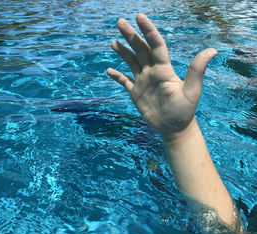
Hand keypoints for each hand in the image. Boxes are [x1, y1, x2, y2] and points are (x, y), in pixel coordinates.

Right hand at [107, 13, 216, 138]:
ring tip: (114, 42)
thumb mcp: (191, 91)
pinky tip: (109, 70)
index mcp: (164, 69)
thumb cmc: (185, 110)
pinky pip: (124, 81)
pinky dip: (117, 76)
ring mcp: (143, 82)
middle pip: (140, 50)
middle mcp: (152, 72)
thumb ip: (196, 70)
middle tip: (120, 21)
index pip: (155, 45)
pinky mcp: (136, 93)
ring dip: (123, 52)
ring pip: (131, 62)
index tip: (139, 17)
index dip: (148, 30)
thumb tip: (212, 50)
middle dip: (130, 35)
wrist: (174, 127)